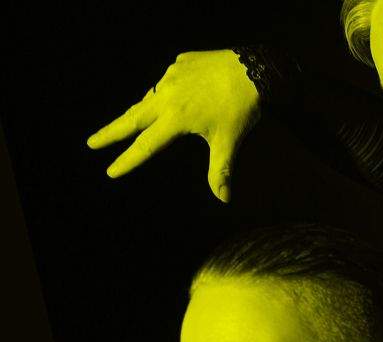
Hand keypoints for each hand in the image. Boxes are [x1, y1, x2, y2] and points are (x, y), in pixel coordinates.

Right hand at [88, 49, 260, 201]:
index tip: (111, 171)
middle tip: (91, 143)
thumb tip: (224, 199)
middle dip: (110, 132)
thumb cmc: (241, 108)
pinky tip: (170, 96)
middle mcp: (167, 96)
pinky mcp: (180, 63)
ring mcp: (171, 76)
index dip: (128, 160)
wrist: (253, 68)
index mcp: (176, 119)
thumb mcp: (230, 141)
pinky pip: (166, 80)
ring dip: (138, 111)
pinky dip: (163, 92)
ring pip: (148, 98)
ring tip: (130, 121)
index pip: (146, 146)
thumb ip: (221, 170)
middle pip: (132, 118)